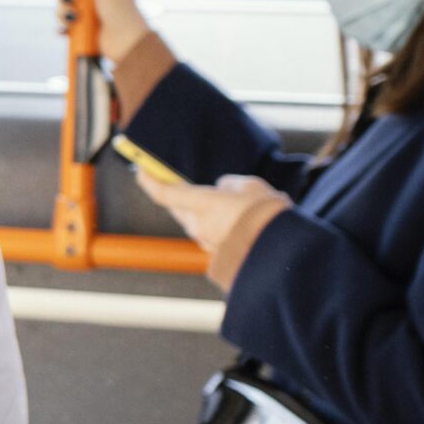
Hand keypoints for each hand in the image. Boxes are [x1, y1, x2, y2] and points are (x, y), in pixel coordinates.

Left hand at [138, 172, 287, 285]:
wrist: (283, 250)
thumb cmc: (266, 212)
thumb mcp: (248, 186)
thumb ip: (228, 186)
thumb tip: (221, 190)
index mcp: (202, 204)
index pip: (164, 193)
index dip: (149, 181)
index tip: (140, 170)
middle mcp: (198, 225)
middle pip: (178, 208)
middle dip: (177, 196)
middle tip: (179, 184)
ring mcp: (206, 242)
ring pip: (194, 222)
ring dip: (201, 212)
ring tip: (222, 202)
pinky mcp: (217, 253)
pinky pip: (210, 234)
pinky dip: (215, 225)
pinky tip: (232, 220)